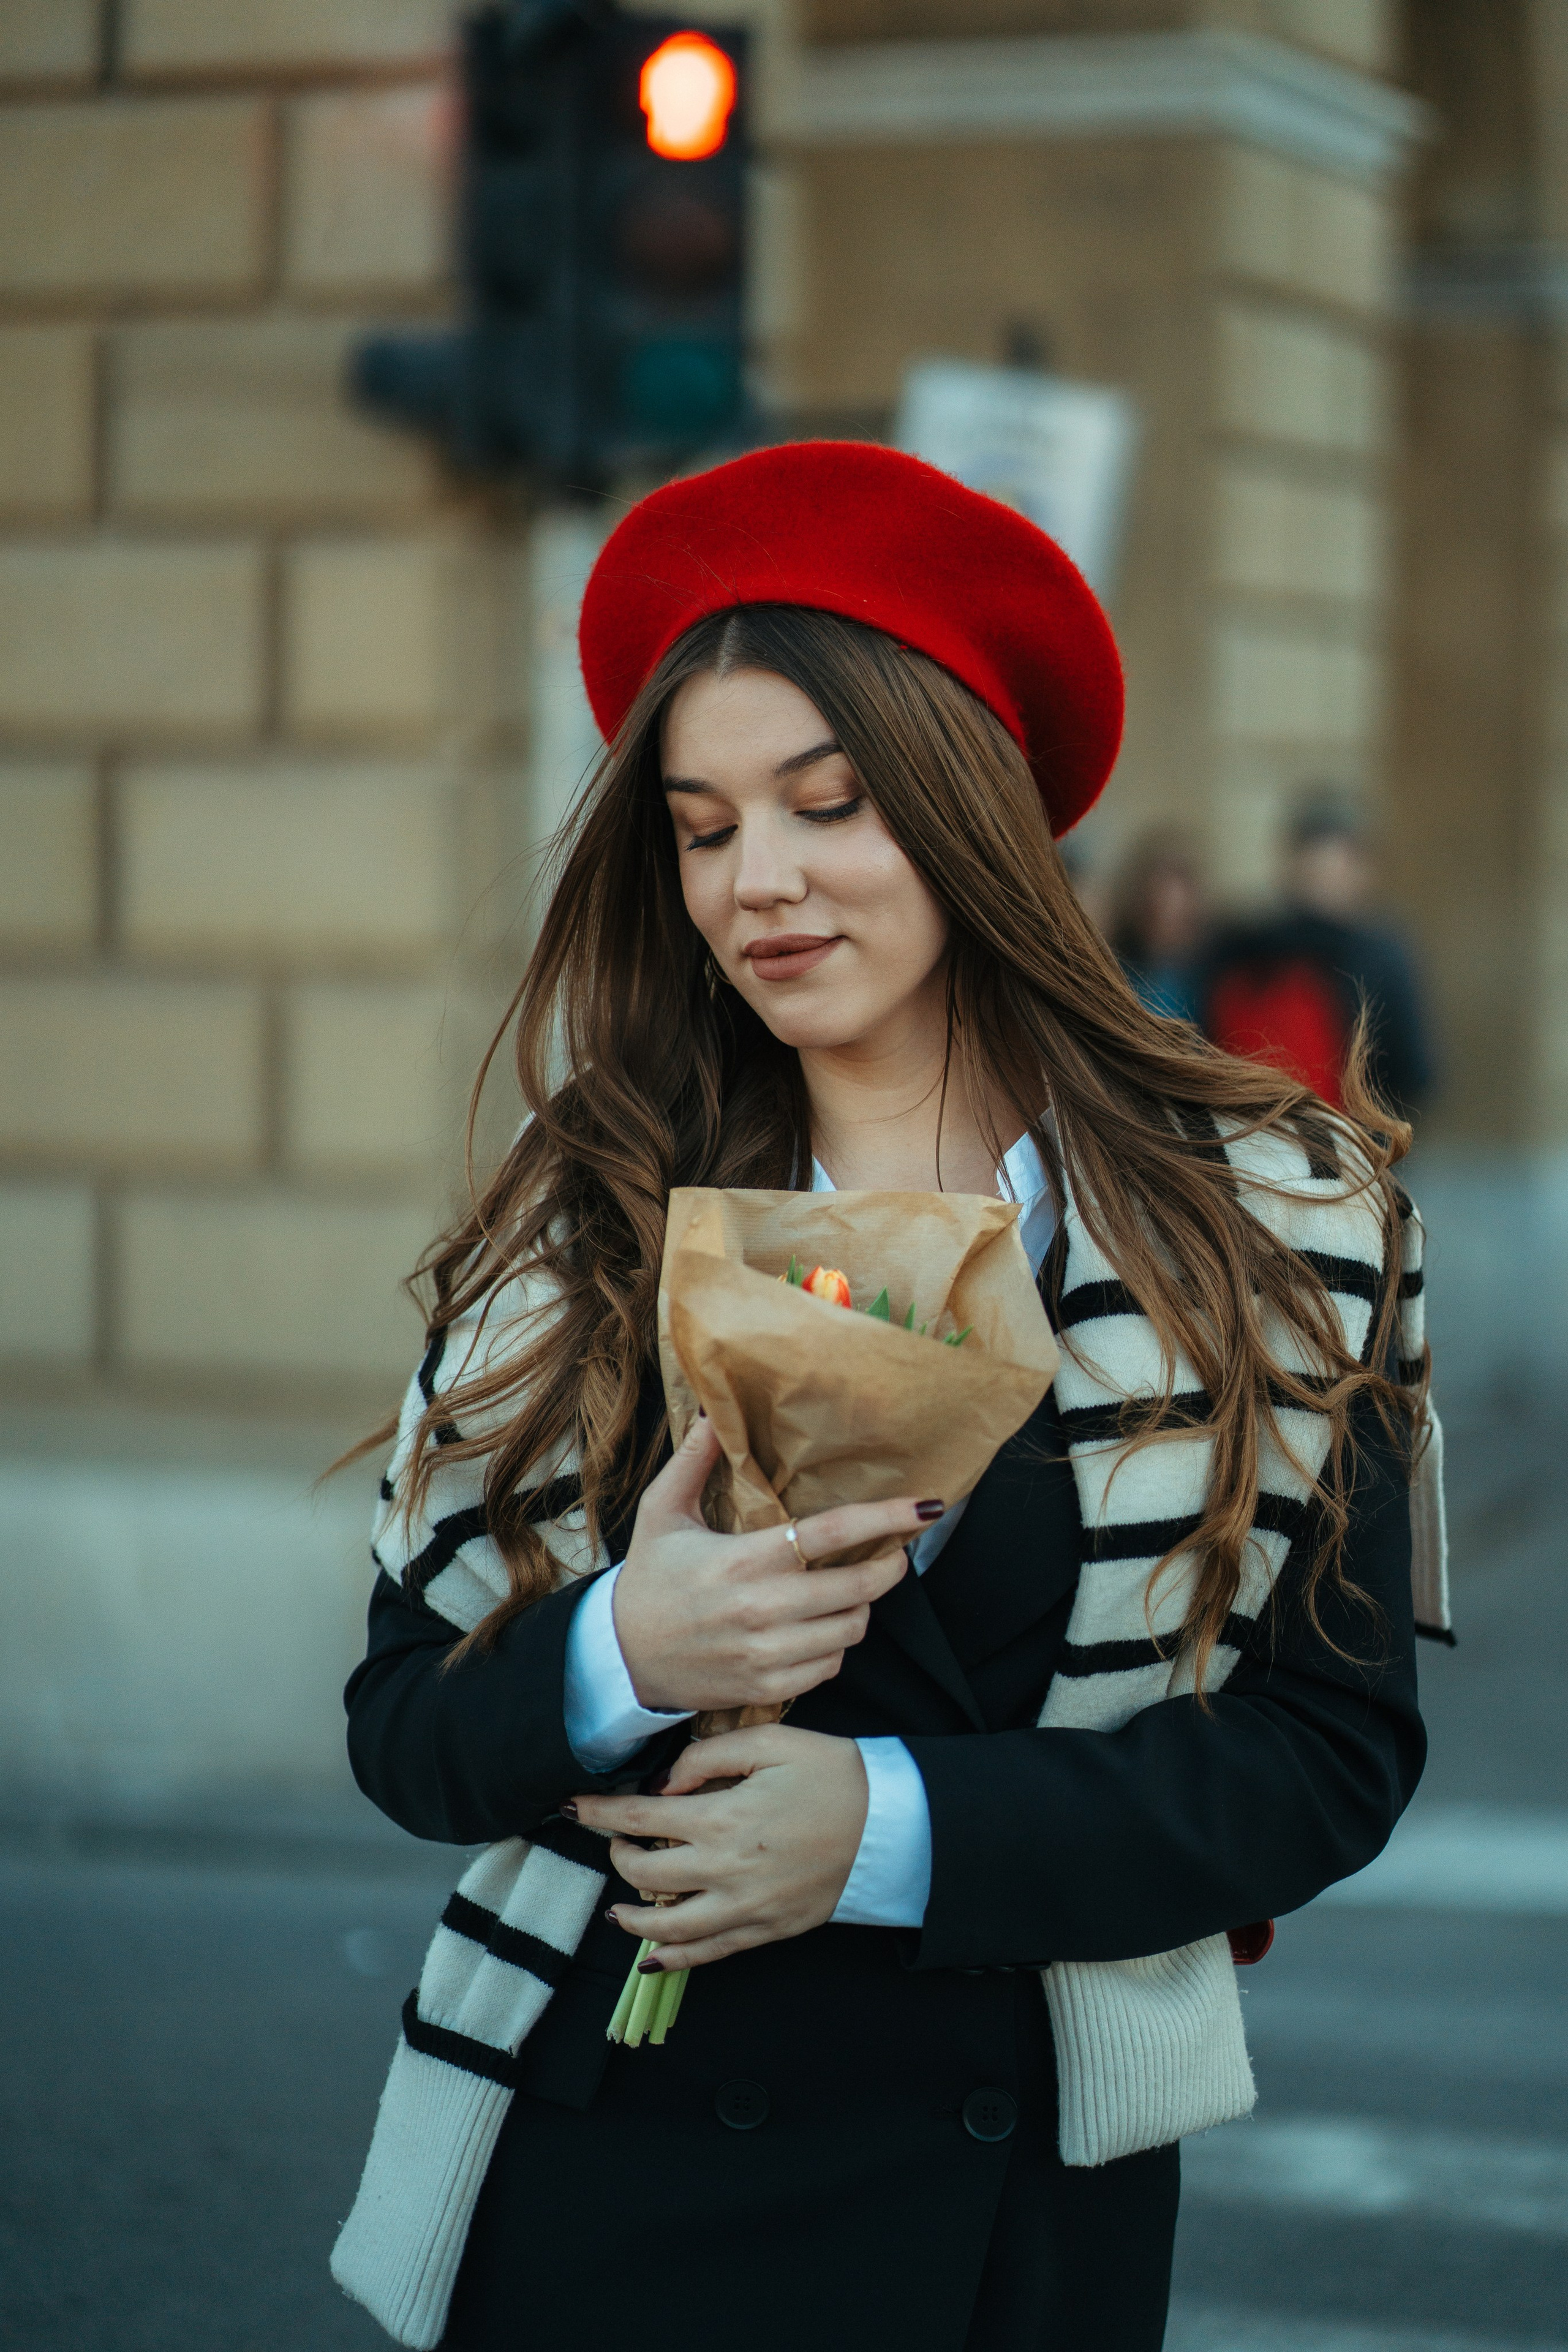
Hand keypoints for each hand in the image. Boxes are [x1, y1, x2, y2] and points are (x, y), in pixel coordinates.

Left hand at [573, 1724, 867, 1967]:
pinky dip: (673, 1960)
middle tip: (617, 1839)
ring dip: (632, 1918)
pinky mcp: (766, 1931)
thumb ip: (709, 1754)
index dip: (599, 1813)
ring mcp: (745, 1908)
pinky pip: (709, 1956)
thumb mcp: (772, 1743)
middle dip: (618, 1856)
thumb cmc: (833, 1775)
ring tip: (617, 1906)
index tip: (574, 1807)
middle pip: (644, 1875)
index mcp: (723, 1818)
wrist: (891, 1825)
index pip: (639, 1818)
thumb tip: (665, 1781)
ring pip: (668, 1929)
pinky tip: (651, 1956)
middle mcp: (725, 1870)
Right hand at [611, 1415, 939, 1712]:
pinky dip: (834, 1647)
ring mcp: (766, 1653)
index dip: (885, 1519)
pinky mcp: (767, 1687)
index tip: (923, 1507)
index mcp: (742, 1559)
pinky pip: (830, 1667)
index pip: (831, 1535)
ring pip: (850, 1630)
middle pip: (857, 1588)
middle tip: (893, 1555)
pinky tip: (817, 1631)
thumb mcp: (662, 1512)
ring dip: (859, 1608)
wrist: (620, 1656)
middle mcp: (761, 1609)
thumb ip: (695, 1460)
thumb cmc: (649, 1580)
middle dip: (888, 1568)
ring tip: (846, 1593)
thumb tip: (714, 1410)